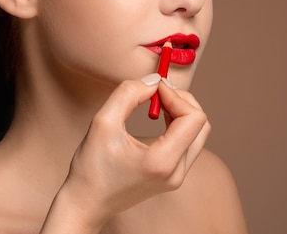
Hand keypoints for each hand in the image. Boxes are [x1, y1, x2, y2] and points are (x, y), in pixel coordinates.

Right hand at [40, 74, 210, 232]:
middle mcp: (176, 172)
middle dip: (181, 100)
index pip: (193, 118)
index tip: (154, 87)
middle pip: (201, 124)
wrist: (85, 204)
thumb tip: (152, 81)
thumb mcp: (103, 123)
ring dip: (180, 111)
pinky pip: (186, 142)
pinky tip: (156, 116)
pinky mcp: (172, 176)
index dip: (176, 95)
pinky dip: (176, 124)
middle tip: (156, 90)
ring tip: (155, 101)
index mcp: (163, 162)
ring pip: (197, 133)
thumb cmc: (91, 169)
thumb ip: (128, 94)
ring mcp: (176, 177)